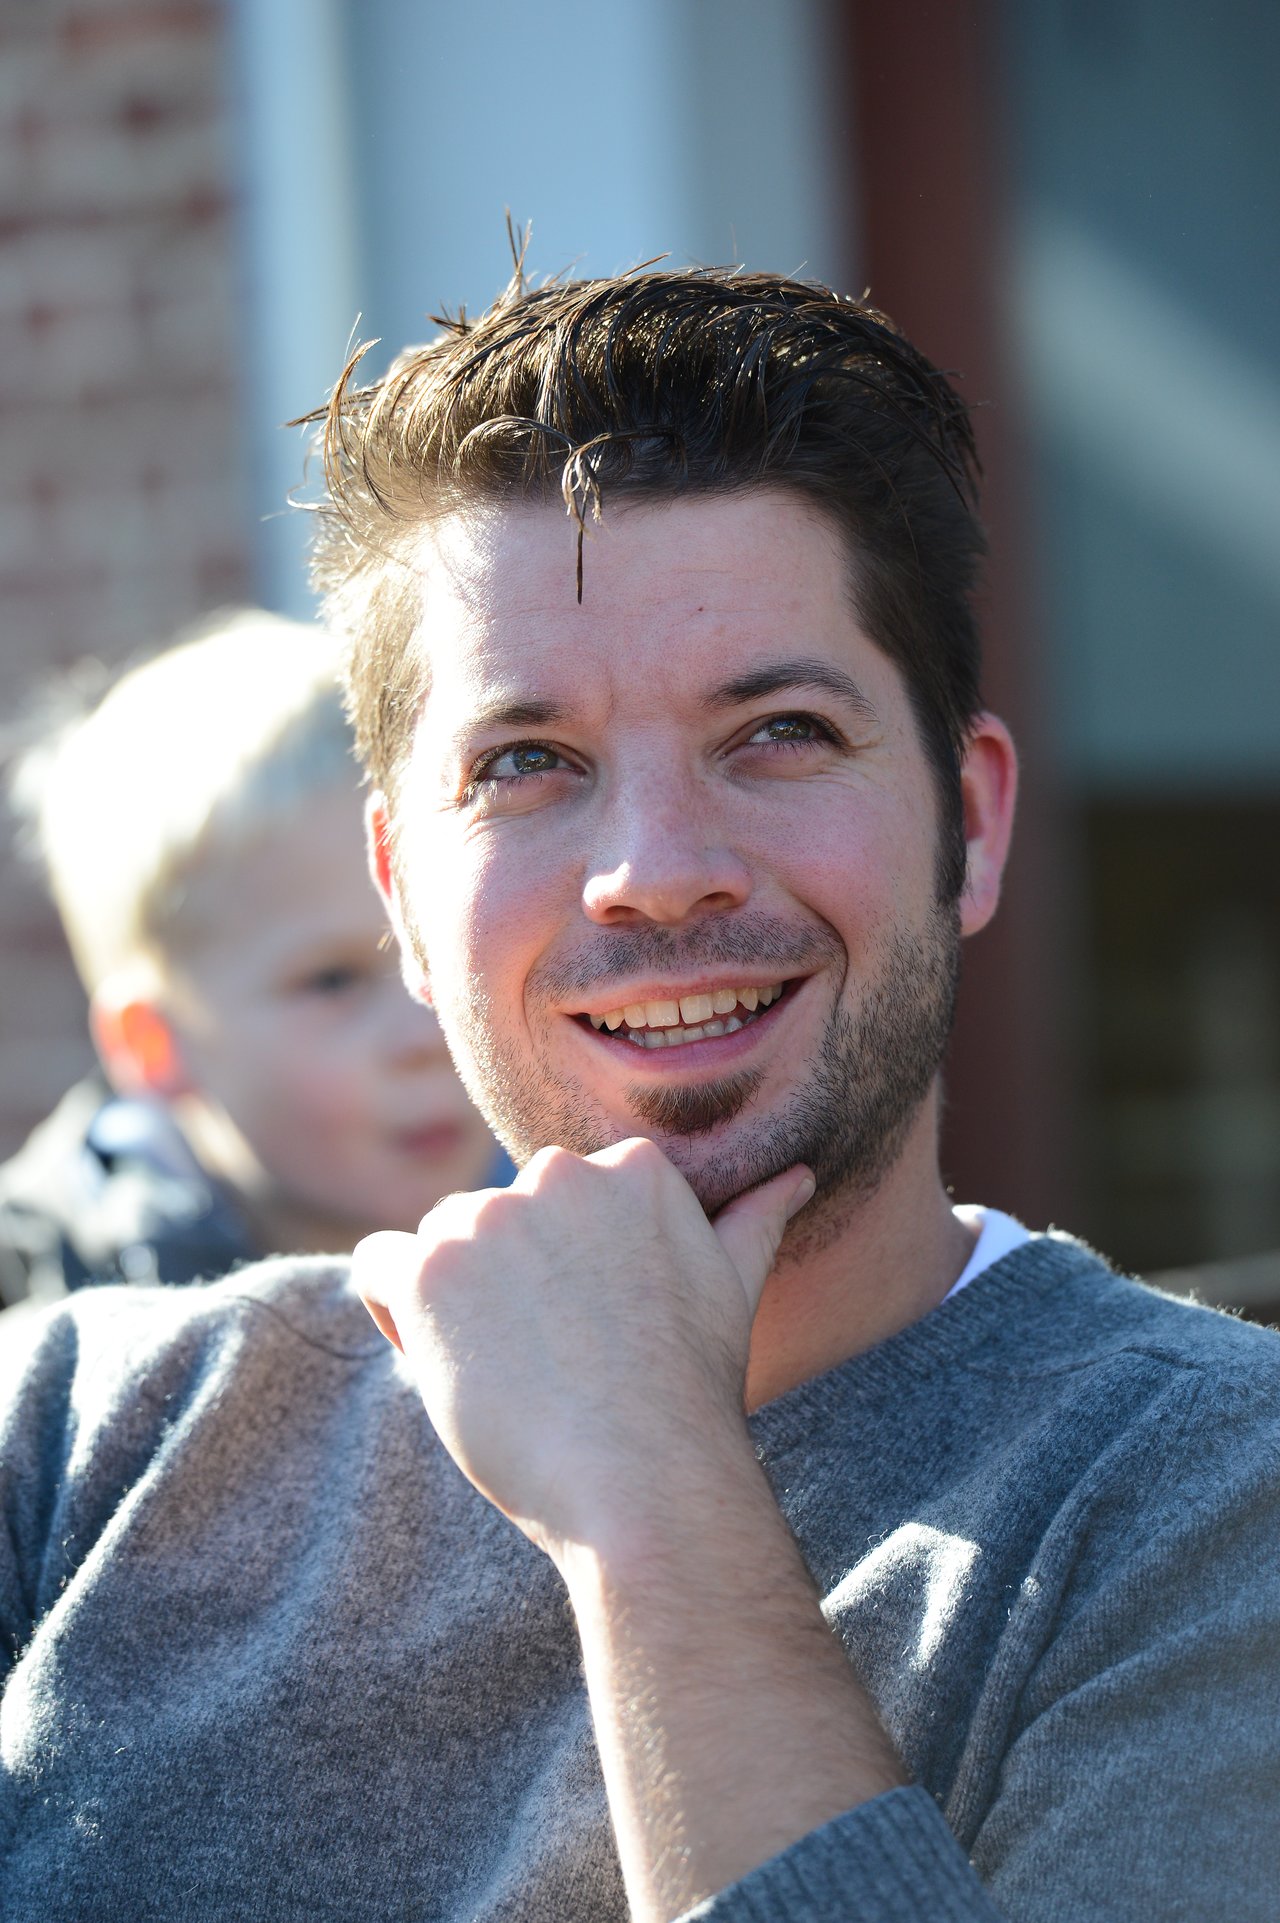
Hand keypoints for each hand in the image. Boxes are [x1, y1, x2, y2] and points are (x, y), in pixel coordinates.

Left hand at [354, 1138, 813, 1557]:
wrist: (643, 1480)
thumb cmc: (688, 1394)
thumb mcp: (731, 1288)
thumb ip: (753, 1218)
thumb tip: (796, 1175)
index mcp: (631, 1167)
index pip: (554, 1201)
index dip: (558, 1273)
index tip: (590, 1333)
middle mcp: (557, 1172)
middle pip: (492, 1220)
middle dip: (502, 1285)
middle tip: (552, 1364)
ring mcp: (489, 1216)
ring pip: (435, 1246)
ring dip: (452, 1306)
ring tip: (511, 1375)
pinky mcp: (429, 1267)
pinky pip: (375, 1266)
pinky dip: (392, 1313)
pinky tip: (447, 1364)